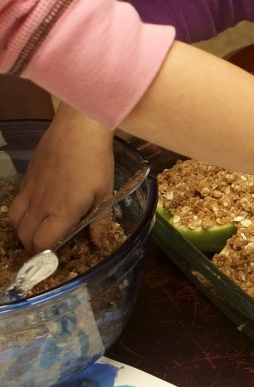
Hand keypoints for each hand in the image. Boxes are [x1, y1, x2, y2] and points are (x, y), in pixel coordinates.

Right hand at [8, 104, 114, 253]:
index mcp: (62, 212)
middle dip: (33, 247)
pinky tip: (35, 209)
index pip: (43, 244)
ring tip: (38, 230)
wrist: (78, 129)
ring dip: (23, 231)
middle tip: (48, 246)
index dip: (46, 255)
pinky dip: (20, 212)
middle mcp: (41, 204)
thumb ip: (100, 221)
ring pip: (14, 220)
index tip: (57, 256)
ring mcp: (30, 190)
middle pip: (24, 236)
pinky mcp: (27, 177)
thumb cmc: (96, 163)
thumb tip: (97, 242)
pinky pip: (15, 202)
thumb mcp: (105, 194)